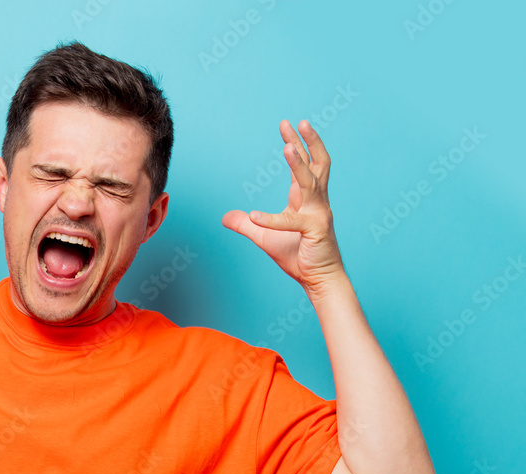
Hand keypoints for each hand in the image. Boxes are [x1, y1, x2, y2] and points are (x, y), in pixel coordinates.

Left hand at [222, 119, 344, 297]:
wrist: (319, 279)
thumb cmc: (298, 256)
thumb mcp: (264, 237)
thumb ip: (246, 225)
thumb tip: (225, 217)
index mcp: (307, 200)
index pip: (304, 165)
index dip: (297, 144)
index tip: (287, 125)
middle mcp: (317, 202)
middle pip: (316, 164)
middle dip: (306, 141)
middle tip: (294, 122)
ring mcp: (319, 215)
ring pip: (309, 183)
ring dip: (298, 164)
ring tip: (287, 146)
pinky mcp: (315, 231)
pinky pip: (291, 222)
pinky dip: (272, 219)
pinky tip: (254, 216)